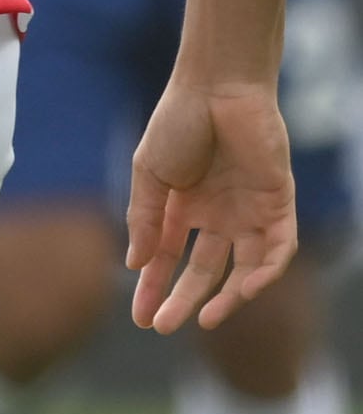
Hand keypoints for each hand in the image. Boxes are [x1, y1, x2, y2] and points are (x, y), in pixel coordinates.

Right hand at [127, 71, 299, 331]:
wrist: (218, 88)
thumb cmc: (177, 123)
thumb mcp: (148, 175)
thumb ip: (144, 219)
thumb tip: (135, 264)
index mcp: (183, 207)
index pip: (167, 259)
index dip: (153, 288)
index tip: (140, 318)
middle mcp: (218, 215)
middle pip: (204, 270)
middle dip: (185, 300)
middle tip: (166, 326)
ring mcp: (249, 211)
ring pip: (244, 267)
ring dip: (228, 297)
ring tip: (208, 318)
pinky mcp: (279, 204)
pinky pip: (278, 248)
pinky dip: (265, 272)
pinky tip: (244, 289)